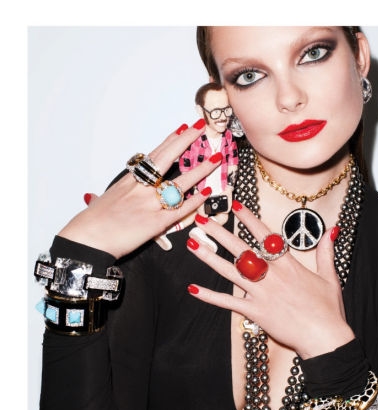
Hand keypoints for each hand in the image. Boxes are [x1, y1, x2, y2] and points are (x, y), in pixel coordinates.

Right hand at [58, 120, 221, 258]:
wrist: (87, 239)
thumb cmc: (92, 223)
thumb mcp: (100, 202)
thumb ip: (105, 197)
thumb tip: (93, 198)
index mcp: (129, 181)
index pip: (154, 155)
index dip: (170, 141)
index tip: (182, 128)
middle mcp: (141, 188)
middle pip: (168, 158)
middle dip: (186, 141)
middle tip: (200, 127)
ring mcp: (150, 204)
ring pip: (180, 182)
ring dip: (200, 170)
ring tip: (215, 158)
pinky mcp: (156, 223)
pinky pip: (181, 210)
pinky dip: (195, 201)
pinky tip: (207, 193)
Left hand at [186, 202, 354, 358]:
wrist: (325, 337)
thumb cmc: (329, 309)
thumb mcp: (330, 277)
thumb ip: (325, 252)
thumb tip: (332, 229)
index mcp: (289, 265)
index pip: (264, 235)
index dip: (248, 218)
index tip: (234, 205)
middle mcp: (272, 275)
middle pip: (240, 248)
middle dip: (219, 232)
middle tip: (202, 218)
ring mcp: (261, 293)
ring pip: (229, 271)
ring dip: (208, 256)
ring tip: (191, 243)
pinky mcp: (255, 312)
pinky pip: (228, 302)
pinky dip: (210, 296)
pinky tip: (193, 288)